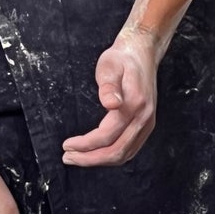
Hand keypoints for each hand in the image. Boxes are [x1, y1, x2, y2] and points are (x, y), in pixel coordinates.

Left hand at [62, 27, 158, 167]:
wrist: (142, 53)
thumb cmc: (121, 59)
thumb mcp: (109, 66)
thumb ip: (109, 86)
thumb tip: (111, 104)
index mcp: (135, 105)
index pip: (107, 135)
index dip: (86, 144)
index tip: (67, 145)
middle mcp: (144, 118)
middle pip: (116, 151)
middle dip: (90, 159)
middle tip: (68, 157)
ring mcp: (147, 124)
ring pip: (124, 154)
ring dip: (100, 160)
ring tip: (78, 158)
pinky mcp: (146, 125)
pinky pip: (130, 149)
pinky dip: (112, 156)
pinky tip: (97, 154)